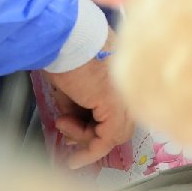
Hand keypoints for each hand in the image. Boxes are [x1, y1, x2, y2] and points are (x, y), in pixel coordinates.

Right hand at [42, 32, 133, 168]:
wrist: (65, 36)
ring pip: (115, 135)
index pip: (121, 112)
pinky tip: (73, 154)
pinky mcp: (115, 106)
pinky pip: (106, 139)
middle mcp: (129, 89)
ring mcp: (125, 98)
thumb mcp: (71, 84)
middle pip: (120, 125)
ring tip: (62, 124)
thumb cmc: (65, 50)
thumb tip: (71, 123)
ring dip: (86, 139)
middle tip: (69, 138)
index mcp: (123, 79)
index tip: (76, 135)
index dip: (97, 127)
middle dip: (92, 136)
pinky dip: (90, 151)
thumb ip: (77, 105)